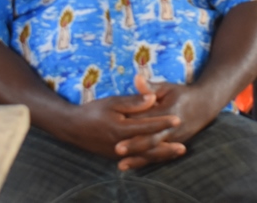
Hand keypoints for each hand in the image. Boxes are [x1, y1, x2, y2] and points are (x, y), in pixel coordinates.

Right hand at [61, 83, 181, 164]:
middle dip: (166, 147)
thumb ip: (133, 102)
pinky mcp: (115, 157)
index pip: (146, 126)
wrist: (72, 128)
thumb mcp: (112, 102)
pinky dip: (151, 158)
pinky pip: (137, 160)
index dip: (163, 122)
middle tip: (183, 146)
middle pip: (148, 147)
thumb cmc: (93, 111)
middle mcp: (120, 145)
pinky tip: (161, 156)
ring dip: (162, 155)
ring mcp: (118, 154)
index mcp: (120, 128)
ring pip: (144, 157)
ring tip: (178, 152)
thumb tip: (152, 98)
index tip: (178, 119)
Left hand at [116, 74, 218, 169]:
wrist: (204, 105)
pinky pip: (158, 156)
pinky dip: (145, 162)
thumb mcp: (166, 88)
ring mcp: (174, 139)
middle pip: (151, 138)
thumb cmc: (181, 94)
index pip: (149, 118)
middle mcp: (173, 128)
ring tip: (121, 166)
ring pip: (154, 152)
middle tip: (117, 149)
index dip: (133, 122)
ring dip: (138, 159)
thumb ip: (150, 87)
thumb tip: (136, 78)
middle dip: (134, 145)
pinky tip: (132, 167)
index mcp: (169, 111)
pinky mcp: (174, 146)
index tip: (117, 126)